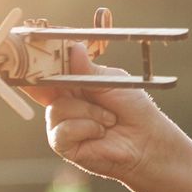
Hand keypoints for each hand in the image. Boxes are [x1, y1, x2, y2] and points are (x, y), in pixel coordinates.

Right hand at [23, 43, 167, 181]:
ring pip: (57, 109)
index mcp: (72, 84)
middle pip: (44, 89)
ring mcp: (60, 124)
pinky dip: (87, 128)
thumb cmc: (133, 109)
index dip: (44, 65)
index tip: (44, 55)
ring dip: (89, 112)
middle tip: (88, 89)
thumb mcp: (112, 82)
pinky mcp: (63, 144)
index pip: (49, 72)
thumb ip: (88, 70)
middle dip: (65, 86)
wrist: (146, 140)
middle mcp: (62, 102)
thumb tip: (74, 48)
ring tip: (109, 119)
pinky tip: (101, 132)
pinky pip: (63, 130)